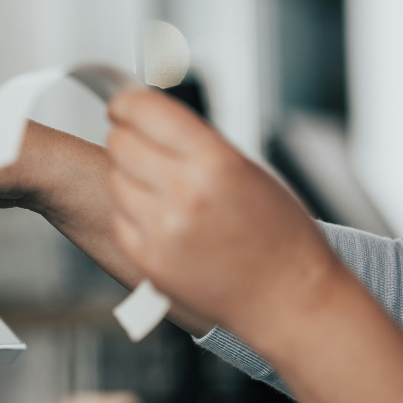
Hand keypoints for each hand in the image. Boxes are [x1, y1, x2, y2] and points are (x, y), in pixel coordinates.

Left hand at [103, 88, 344, 335]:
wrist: (288, 299)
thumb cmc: (279, 235)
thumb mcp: (248, 170)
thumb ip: (195, 144)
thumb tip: (148, 118)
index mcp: (216, 162)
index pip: (145, 110)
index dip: (126, 104)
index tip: (122, 106)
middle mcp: (184, 193)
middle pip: (120, 142)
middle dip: (127, 138)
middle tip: (141, 146)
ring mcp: (162, 229)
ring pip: (115, 179)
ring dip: (129, 177)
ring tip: (162, 189)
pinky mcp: (147, 259)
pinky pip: (119, 217)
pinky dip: (132, 214)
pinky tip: (161, 219)